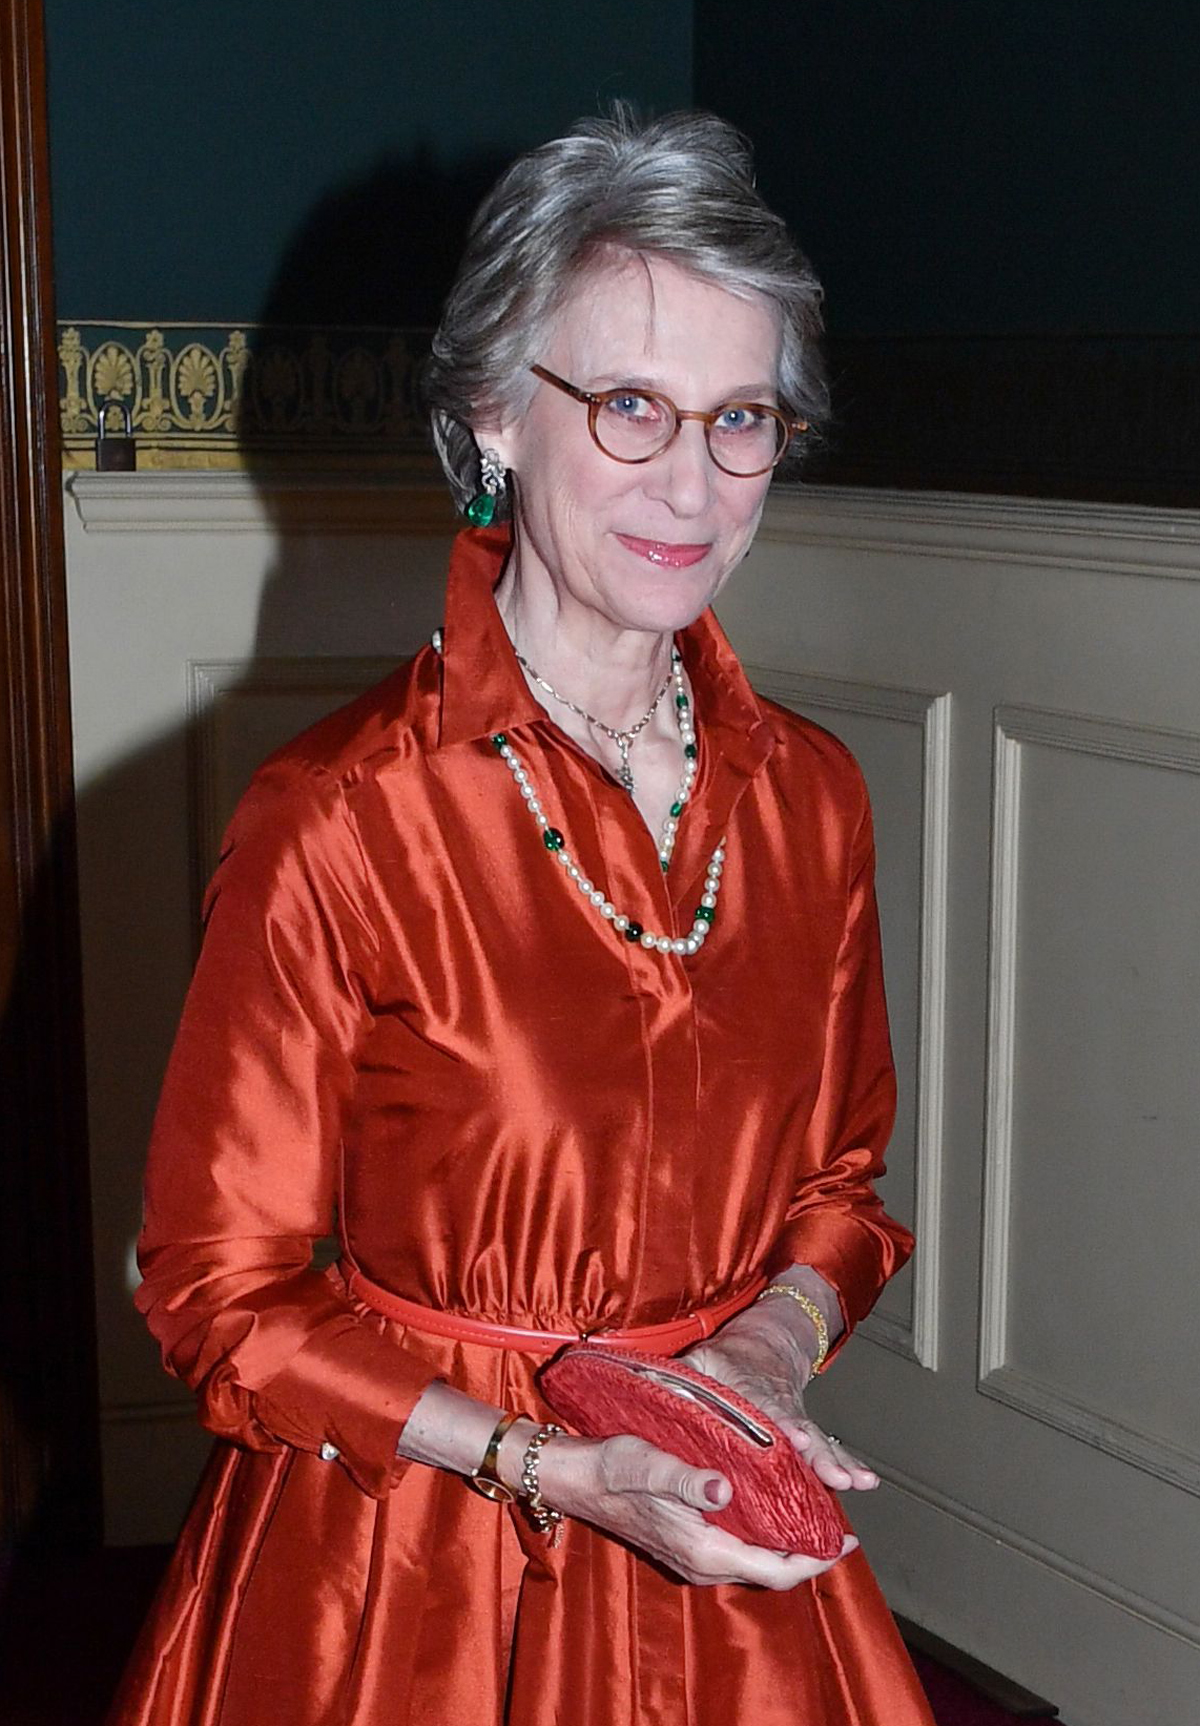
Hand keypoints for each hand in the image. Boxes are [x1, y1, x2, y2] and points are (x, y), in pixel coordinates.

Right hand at [525, 1428, 857, 1588]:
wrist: (578, 1476)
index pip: (776, 1570)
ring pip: (758, 1563)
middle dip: (810, 1554)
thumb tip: (724, 1489)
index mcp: (703, 1549)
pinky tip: (776, 1514)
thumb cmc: (613, 1465)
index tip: (848, 1542)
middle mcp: (703, 1563)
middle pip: (773, 1572)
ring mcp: (695, 1558)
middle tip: (843, 1529)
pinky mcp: (690, 1545)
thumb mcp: (649, 1463)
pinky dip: (767, 1539)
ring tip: (818, 1519)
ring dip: (789, 1547)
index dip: (816, 1559)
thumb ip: (688, 1479)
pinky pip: (742, 1551)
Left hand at [681, 1303, 878, 1494]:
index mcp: (750, 1392)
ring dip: (837, 1462)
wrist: (767, 1343)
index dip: (779, 1427)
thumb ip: (680, 1378)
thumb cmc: (726, 1360)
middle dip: (818, 1455)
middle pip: (800, 1432)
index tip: (794, 1440)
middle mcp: (779, 1408)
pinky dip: (847, 1463)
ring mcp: (796, 1422)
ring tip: (857, 1481)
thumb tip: (650, 1390)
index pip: (764, 1411)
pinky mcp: (807, 1435)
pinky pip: (829, 1449)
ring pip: (819, 1443)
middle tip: (836, 1474)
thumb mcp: (699, 1361)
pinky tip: (865, 1481)